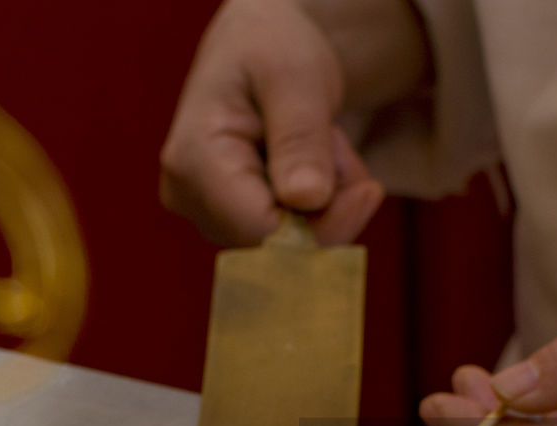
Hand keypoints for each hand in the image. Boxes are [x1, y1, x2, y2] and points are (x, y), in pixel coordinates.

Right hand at [160, 0, 397, 245]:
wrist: (259, 47)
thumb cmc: (273, 49)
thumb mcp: (295, 78)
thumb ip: (301, 139)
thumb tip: (306, 200)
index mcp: (194, 160)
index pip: (263, 232)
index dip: (325, 226)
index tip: (368, 190)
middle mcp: (189, 197)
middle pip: (279, 246)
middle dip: (328, 206)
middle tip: (337, 145)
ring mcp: (206, 213)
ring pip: (292, 246)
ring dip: (327, 203)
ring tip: (321, 143)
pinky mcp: (229, 220)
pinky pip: (292, 239)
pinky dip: (318, 208)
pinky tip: (313, 165)